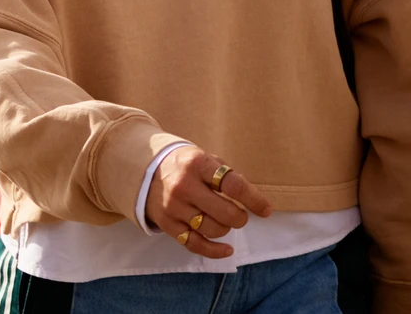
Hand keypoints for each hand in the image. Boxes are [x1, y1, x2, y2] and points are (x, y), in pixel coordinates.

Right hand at [144, 146, 273, 258]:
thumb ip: (228, 177)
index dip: (254, 200)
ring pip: (213, 229)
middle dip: (240, 218)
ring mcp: (174, 206)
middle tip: (240, 216)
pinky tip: (227, 249)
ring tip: (223, 221)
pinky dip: (215, 251)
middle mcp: (184, 185)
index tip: (266, 210)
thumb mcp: (206, 159)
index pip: (233, 185)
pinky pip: (195, 244)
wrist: (145, 169)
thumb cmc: (186, 165)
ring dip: (226, 229)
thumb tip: (255, 202)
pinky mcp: (167, 224)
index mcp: (197, 164)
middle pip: (226, 213)